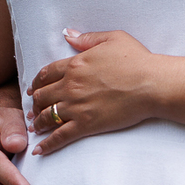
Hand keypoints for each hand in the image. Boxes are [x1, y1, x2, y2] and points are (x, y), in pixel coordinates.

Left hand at [29, 29, 160, 153]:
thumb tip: (67, 34)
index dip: (37, 82)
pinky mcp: (86, 125)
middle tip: (33, 110)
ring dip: (38, 123)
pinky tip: (39, 150)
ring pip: (47, 117)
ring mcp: (76, 107)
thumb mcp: (112, 39)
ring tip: (35, 128)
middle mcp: (70, 86)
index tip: (33, 89)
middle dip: (35, 104)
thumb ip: (87, 38)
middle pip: (42, 96)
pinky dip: (48, 144)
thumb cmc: (137, 60)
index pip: (46, 74)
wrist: (151, 84)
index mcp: (75, 65)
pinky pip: (60, 136)